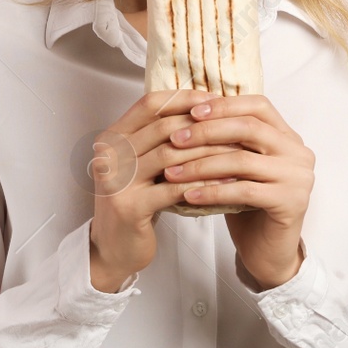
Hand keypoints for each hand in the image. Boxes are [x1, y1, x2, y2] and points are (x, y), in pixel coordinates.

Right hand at [87, 89, 245, 290]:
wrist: (113, 247)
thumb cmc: (135, 202)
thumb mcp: (141, 166)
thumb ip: (159, 140)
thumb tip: (203, 110)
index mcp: (112, 138)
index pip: (150, 104)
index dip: (184, 99)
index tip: (215, 101)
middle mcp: (109, 154)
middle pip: (163, 127)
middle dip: (203, 126)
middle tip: (235, 128)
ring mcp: (116, 180)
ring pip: (171, 155)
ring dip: (208, 153)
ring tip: (237, 153)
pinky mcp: (130, 207)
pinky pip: (174, 188)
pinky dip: (203, 183)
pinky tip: (225, 182)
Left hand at [165, 93, 314, 288]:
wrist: (267, 250)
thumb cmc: (248, 205)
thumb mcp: (237, 166)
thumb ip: (226, 141)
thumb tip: (184, 114)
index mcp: (287, 136)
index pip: (258, 106)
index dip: (224, 105)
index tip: (191, 112)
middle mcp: (298, 153)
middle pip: (249, 128)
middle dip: (206, 132)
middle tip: (174, 139)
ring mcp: (298, 178)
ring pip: (242, 160)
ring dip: (200, 165)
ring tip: (171, 171)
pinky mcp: (291, 203)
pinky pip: (244, 191)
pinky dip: (212, 191)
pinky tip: (188, 195)